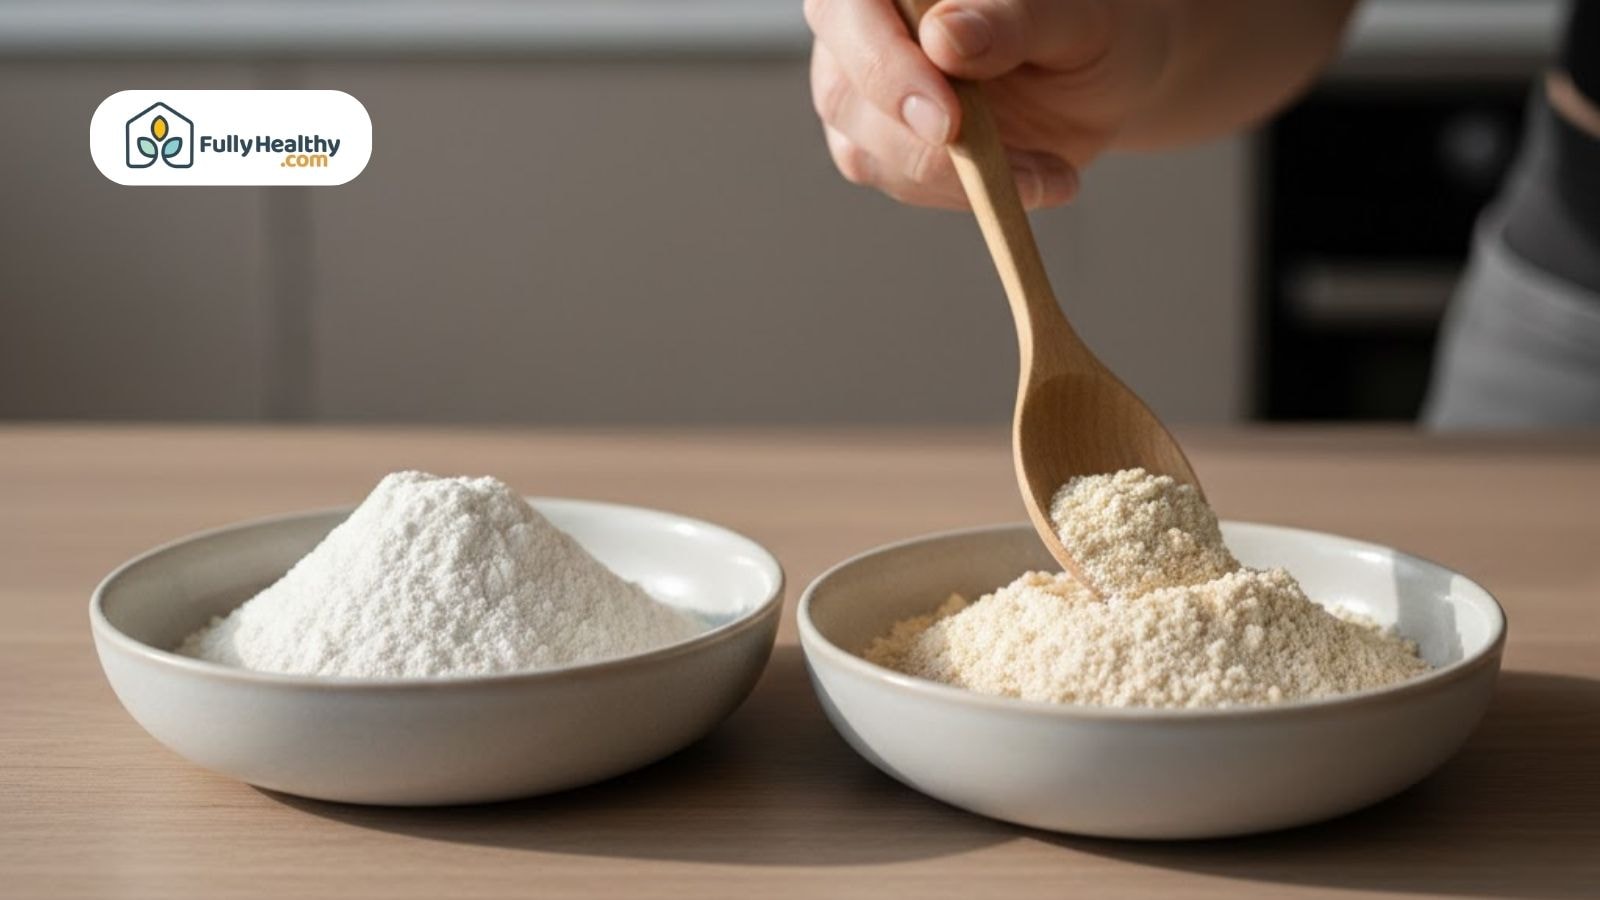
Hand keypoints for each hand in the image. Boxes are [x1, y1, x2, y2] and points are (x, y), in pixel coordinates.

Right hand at [805, 0, 1174, 208]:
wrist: (1105, 76)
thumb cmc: (1089, 29)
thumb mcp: (1074, 19)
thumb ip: (1011, 21)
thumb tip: (944, 37)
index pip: (849, 8)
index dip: (882, 64)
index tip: (946, 121)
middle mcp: (866, 25)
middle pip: (844, 88)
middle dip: (914, 141)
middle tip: (994, 170)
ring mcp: (864, 86)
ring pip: (865, 148)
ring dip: (954, 178)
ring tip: (1048, 171)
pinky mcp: (880, 142)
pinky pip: (899, 180)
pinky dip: (964, 194)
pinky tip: (1033, 180)